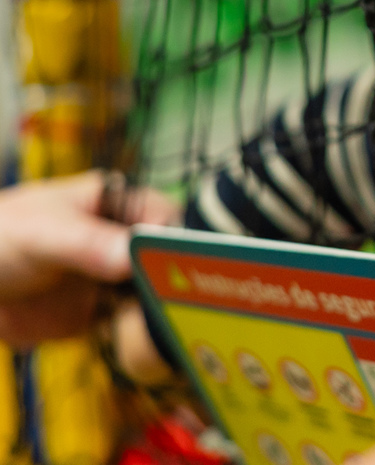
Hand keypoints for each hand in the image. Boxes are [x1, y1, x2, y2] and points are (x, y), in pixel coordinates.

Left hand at [0, 171, 176, 347]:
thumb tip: (128, 259)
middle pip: (171, 261)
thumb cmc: (2, 236)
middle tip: (177, 306)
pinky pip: (134, 326)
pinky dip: (142, 338)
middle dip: (177, 283)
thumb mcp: (43, 233)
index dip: (178, 243)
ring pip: (157, 296)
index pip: (168, 220)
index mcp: (120, 204)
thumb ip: (86, 243)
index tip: (179, 271)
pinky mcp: (104, 313)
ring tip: (165, 330)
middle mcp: (127, 241)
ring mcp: (117, 279)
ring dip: (162, 314)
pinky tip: (146, 347)